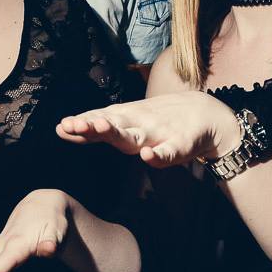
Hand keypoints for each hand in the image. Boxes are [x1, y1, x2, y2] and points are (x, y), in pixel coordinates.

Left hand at [55, 91, 239, 167]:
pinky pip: (169, 152)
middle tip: (74, 125)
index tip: (62, 127)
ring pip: (136, 136)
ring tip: (101, 128)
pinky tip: (148, 156)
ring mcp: (159, 134)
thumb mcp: (129, 122)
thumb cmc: (161, 120)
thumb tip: (62, 129)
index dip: (82, 126)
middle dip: (94, 126)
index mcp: (127, 121)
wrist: (208, 115)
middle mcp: (140, 125)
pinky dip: (159, 155)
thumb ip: (98, 129)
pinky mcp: (180, 145)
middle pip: (114, 127)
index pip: (101, 122)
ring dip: (118, 132)